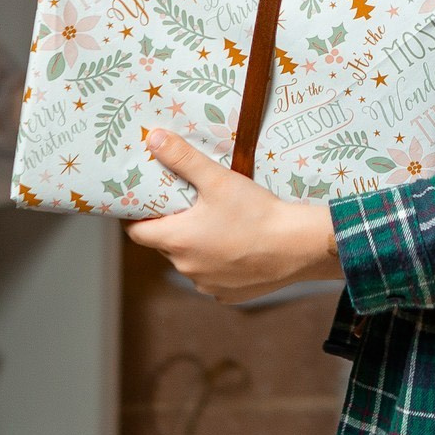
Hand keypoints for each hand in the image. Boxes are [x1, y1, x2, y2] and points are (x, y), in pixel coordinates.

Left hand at [122, 129, 343, 302]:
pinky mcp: (227, 295)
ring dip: (196, 248)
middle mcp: (185, 267)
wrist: (298, 247)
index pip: (137, 233)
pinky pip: (212, 278)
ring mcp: (206, 284)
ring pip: (190, 262)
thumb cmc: (256, 213)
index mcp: (176, 240)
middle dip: (172, 228)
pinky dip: (217, 265)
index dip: (138, 218)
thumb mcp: (218, 180)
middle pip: (165, 246)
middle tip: (188, 207)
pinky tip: (235, 249)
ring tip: (217, 226)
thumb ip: (183, 158)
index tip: (146, 204)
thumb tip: (154, 139)